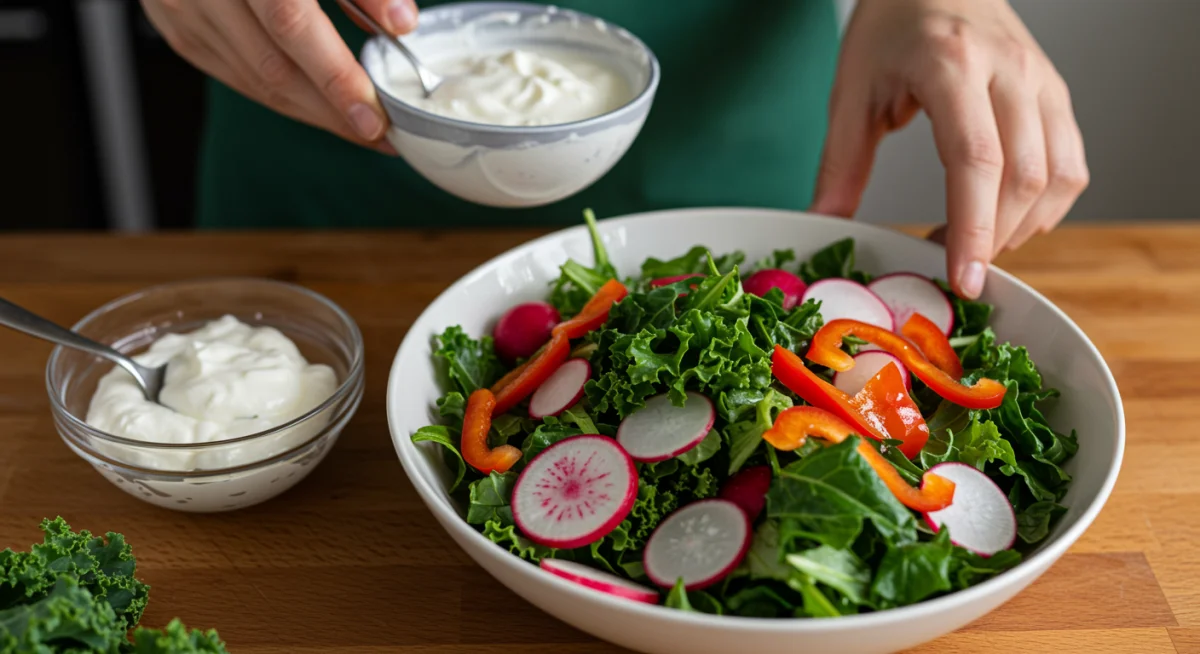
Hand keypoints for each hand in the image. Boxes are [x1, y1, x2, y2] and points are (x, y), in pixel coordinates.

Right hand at [142, 0, 418, 150]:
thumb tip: (402, 23)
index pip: (292, 24)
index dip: (336, 77)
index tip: (375, 117)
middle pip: (275, 68)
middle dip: (333, 112)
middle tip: (382, 135)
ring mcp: (184, 10)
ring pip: (257, 81)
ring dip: (312, 112)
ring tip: (358, 127)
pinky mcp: (180, 29)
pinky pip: (237, 76)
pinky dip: (282, 97)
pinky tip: (318, 107)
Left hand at [810, 0, 1088, 297]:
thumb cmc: (892, 26)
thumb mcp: (852, 90)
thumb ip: (841, 163)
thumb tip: (825, 223)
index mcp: (951, 65)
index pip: (976, 160)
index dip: (974, 229)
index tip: (964, 278)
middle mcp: (1009, 70)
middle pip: (1024, 177)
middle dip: (994, 239)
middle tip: (955, 270)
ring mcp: (1041, 80)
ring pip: (1059, 176)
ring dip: (1023, 228)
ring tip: (976, 244)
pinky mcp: (1056, 92)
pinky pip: (1071, 164)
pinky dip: (1046, 205)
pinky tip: (1007, 218)